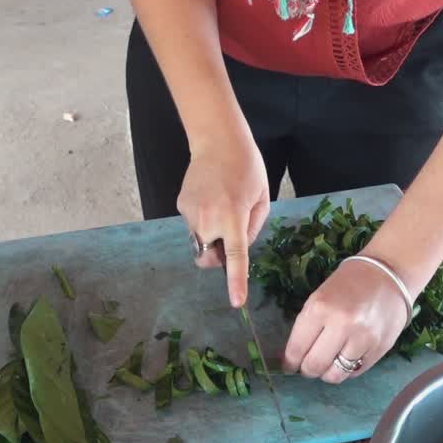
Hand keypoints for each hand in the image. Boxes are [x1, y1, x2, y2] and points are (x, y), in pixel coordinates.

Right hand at [177, 130, 269, 307]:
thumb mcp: (261, 199)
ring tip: (221, 204)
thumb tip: (236, 249)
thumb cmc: (247, 168)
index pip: (234, 258)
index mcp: (233, 218)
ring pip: (201, 240)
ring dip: (211, 233)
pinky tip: (210, 197)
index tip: (236, 302)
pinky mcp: (180, 206)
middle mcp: (208, 219)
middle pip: (210, 256)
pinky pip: (193, 225)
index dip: (235, 281)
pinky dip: (203, 219)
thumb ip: (251, 229)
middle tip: (231, 233)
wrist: (217, 141)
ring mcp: (190, 213)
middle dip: (218, 254)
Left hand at [282, 257, 411, 383]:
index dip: (289, 362)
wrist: (388, 273)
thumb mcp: (319, 297)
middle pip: (314, 366)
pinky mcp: (380, 348)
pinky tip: (345, 358)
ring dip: (327, 373)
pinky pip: (355, 372)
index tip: (289, 366)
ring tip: (327, 364)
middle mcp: (342, 325)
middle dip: (306, 370)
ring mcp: (363, 339)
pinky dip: (346, 369)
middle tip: (307, 367)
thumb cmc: (348, 283)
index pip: (296, 349)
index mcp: (320, 309)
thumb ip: (306, 326)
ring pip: (335, 375)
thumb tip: (293, 356)